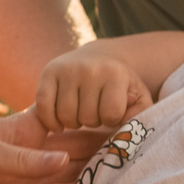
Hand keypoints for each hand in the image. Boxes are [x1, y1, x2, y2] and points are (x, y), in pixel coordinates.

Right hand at [37, 46, 154, 131]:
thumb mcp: (139, 97)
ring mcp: (67, 69)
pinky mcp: (48, 72)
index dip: (111, 120)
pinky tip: (59, 122)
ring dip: (73, 122)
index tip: (112, 111)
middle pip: (87, 117)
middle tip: (94, 112)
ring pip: (65, 116)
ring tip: (80, 113)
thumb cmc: (120, 85)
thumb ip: (140, 114)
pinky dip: (50, 120)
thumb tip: (124, 125)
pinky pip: (43, 106)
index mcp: (115, 74)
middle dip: (92, 121)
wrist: (99, 58)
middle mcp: (89, 69)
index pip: (111, 115)